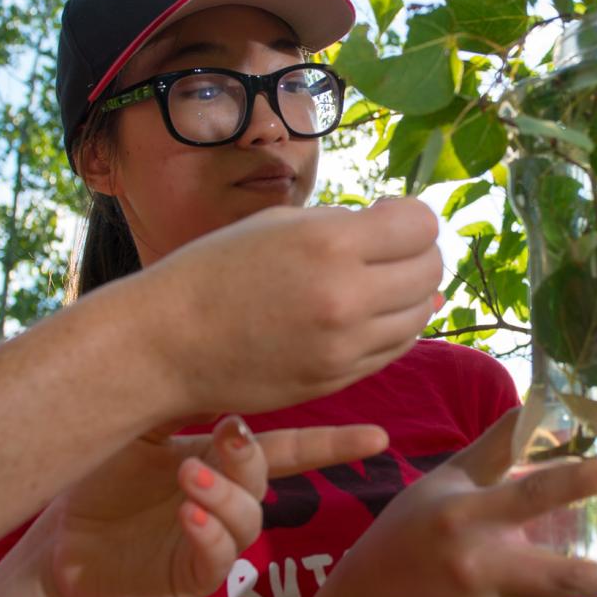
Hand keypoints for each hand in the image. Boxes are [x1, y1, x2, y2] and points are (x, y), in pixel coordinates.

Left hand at [45, 416, 388, 596]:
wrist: (57, 539)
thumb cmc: (100, 477)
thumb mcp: (137, 427)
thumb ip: (176, 397)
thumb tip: (213, 348)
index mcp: (224, 461)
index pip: (290, 450)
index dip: (335, 445)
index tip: (378, 438)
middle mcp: (229, 500)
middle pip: (267, 477)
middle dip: (250, 457)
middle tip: (224, 436)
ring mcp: (214, 541)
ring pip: (248, 518)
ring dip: (225, 494)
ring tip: (189, 476)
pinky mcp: (191, 576)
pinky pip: (216, 557)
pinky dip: (207, 533)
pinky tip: (186, 515)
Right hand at [119, 198, 445, 418]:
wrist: (167, 343)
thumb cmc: (216, 271)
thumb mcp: (280, 224)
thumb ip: (346, 226)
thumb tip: (407, 232)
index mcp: (329, 244)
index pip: (421, 226)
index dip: (412, 217)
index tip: (392, 217)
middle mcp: (346, 298)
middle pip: (430, 270)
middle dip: (419, 253)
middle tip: (394, 248)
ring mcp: (344, 347)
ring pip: (419, 315)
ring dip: (411, 293)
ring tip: (382, 280)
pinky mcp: (337, 379)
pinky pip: (392, 349)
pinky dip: (393, 327)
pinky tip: (369, 312)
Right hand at [331, 409, 596, 596]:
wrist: (380, 592)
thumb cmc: (419, 518)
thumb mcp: (452, 472)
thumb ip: (500, 443)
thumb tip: (547, 403)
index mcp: (466, 515)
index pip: (530, 496)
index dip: (578, 482)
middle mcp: (480, 567)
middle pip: (568, 576)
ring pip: (567, 594)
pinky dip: (569, 588)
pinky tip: (571, 572)